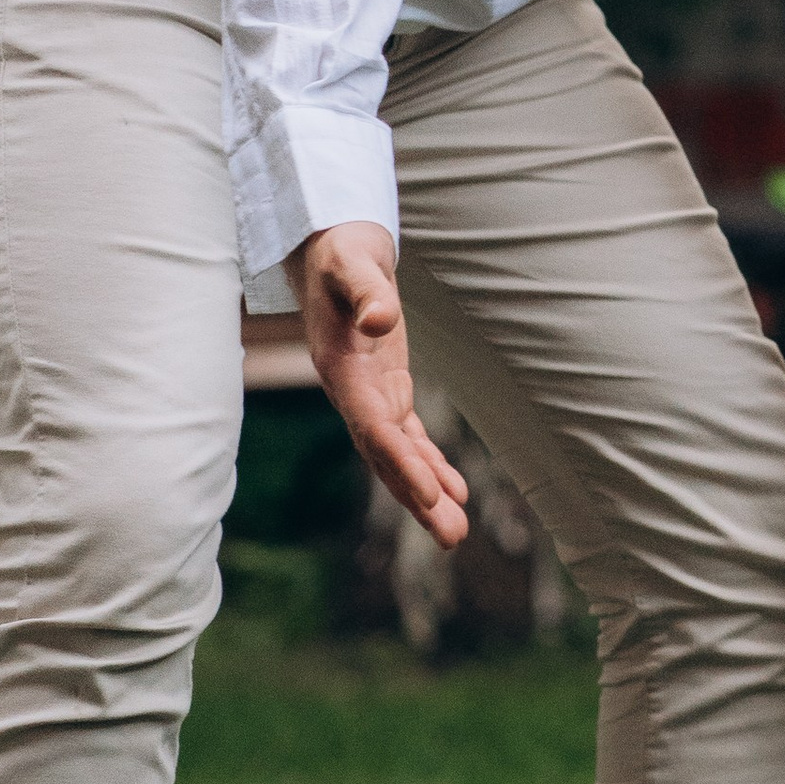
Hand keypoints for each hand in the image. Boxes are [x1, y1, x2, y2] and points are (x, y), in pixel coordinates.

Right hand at [286, 221, 469, 550]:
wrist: (329, 244)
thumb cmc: (340, 252)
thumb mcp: (354, 264)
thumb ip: (368, 292)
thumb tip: (382, 321)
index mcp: (340, 369)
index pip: (374, 426)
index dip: (402, 462)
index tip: (432, 495)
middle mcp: (351, 391)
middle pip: (385, 454)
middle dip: (417, 496)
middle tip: (452, 539)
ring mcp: (368, 392)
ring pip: (397, 453)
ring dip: (425, 491)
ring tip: (456, 534)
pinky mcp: (385, 385)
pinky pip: (407, 435)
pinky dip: (429, 462)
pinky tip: (454, 492)